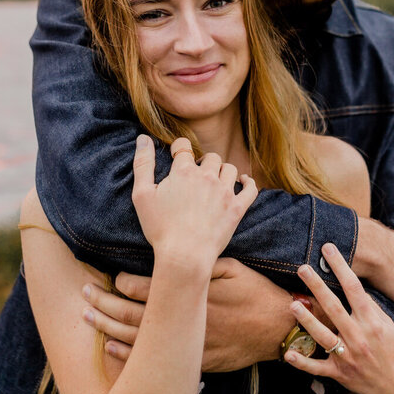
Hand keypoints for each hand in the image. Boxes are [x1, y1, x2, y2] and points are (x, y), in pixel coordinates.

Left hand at [83, 258, 293, 370]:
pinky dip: (131, 355)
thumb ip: (201, 262)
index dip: (124, 282)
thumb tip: (177, 252)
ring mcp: (188, 344)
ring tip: (88, 318)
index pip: (148, 288)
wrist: (278, 329)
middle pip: (135, 313)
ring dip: (110, 328)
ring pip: (139, 339)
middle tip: (83, 294)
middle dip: (106, 303)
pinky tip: (111, 350)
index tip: (109, 276)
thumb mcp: (231, 267)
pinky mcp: (194, 361)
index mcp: (191, 293)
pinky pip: (156, 360)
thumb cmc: (255, 292)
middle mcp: (184, 320)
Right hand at [131, 136, 256, 266]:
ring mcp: (224, 192)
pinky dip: (248, 182)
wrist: (185, 255)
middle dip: (203, 162)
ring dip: (222, 171)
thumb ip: (142, 164)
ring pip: (229, 169)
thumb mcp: (142, 195)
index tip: (176, 154)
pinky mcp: (237, 208)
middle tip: (196, 174)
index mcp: (183, 171)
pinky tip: (242, 181)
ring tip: (215, 180)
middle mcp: (207, 176)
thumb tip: (143, 138)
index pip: (183, 147)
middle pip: (210, 157)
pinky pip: (250, 188)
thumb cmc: (160, 228)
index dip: (178, 148)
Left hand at [286, 243, 393, 393]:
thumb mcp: (389, 327)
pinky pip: (317, 368)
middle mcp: (359, 337)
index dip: (340, 266)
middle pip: (334, 307)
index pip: (354, 288)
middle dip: (318, 286)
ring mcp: (348, 356)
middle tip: (302, 268)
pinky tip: (288, 354)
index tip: (328, 249)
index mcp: (372, 322)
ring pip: (323, 336)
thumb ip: (371, 308)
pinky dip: (302, 363)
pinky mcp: (340, 373)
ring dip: (308, 320)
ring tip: (293, 304)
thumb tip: (353, 286)